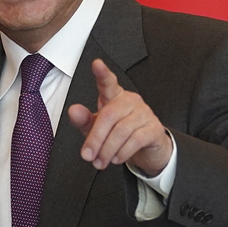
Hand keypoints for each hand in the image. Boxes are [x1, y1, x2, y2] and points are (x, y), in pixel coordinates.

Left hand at [67, 59, 171, 176]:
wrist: (145, 149)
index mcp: (114, 96)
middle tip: (87, 156)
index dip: (102, 74)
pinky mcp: (154, 128)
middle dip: (95, 139)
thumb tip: (73, 111)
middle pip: (109, 116)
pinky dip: (123, 152)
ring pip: (122, 130)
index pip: (108, 83)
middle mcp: (130, 100)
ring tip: (100, 162)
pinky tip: (116, 158)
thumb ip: (83, 120)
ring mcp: (144, 113)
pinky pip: (136, 140)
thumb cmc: (117, 133)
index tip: (96, 64)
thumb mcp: (96, 128)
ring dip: (107, 150)